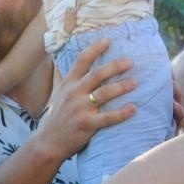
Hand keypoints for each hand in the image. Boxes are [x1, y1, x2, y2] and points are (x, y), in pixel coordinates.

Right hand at [36, 38, 135, 161]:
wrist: (48, 143)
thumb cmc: (56, 118)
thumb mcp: (58, 95)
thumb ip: (67, 80)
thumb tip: (73, 65)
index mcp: (68, 84)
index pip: (81, 60)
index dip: (95, 48)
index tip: (108, 40)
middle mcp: (73, 93)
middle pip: (97, 74)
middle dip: (115, 66)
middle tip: (130, 61)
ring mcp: (80, 109)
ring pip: (104, 93)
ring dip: (122, 86)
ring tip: (135, 82)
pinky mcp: (86, 125)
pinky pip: (108, 117)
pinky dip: (122, 113)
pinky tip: (134, 108)